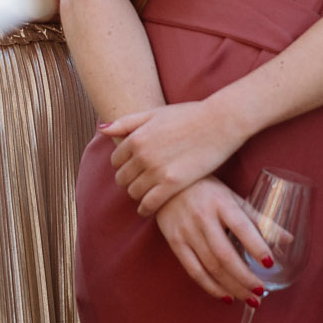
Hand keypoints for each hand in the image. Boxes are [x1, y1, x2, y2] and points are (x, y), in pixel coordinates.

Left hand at [103, 97, 247, 216]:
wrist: (219, 121)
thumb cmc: (189, 115)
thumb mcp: (154, 113)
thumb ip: (126, 122)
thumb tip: (102, 129)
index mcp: (135, 138)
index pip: (115, 161)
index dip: (122, 166)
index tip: (131, 170)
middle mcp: (142, 155)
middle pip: (122, 178)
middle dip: (128, 181)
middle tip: (137, 184)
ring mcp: (156, 170)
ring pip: (134, 192)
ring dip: (137, 195)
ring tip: (145, 195)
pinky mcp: (173, 183)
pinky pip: (150, 203)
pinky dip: (146, 208)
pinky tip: (148, 209)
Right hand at [153, 179, 272, 303]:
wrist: (167, 185)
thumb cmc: (206, 190)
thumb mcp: (232, 198)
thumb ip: (258, 219)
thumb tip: (289, 239)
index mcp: (221, 202)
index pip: (241, 227)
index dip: (256, 246)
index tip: (269, 264)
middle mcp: (202, 217)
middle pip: (225, 254)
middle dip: (245, 278)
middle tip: (261, 291)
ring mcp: (186, 231)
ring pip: (211, 266)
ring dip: (232, 286)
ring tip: (250, 298)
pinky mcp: (175, 242)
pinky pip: (193, 270)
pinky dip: (211, 287)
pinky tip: (226, 296)